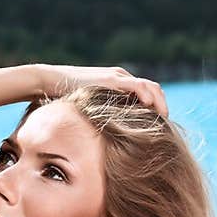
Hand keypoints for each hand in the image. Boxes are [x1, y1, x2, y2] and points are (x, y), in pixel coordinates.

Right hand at [32, 64, 168, 117]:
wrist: (50, 81)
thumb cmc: (66, 98)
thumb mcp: (89, 109)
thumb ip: (102, 116)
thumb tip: (108, 140)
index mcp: (120, 84)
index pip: (147, 93)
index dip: (156, 108)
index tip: (160, 126)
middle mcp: (122, 78)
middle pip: (154, 89)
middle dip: (162, 106)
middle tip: (166, 124)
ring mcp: (118, 77)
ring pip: (151, 87)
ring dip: (160, 102)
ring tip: (164, 119)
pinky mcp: (112, 79)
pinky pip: (138, 87)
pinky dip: (148, 97)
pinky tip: (151, 109)